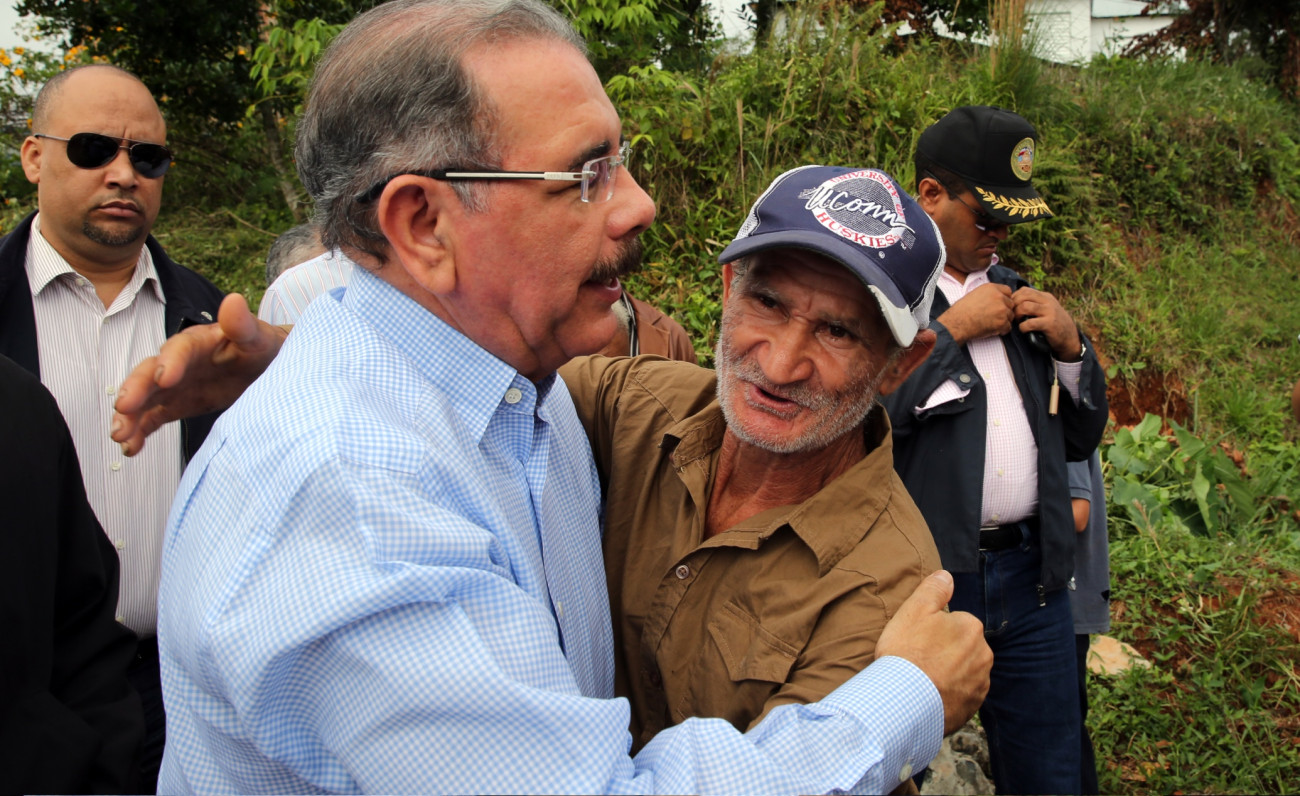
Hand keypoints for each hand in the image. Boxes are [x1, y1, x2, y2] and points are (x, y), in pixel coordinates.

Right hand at [111, 293, 286, 455]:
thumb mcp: (258, 336)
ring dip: (130, 415)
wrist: (267, 365)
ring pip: (146, 398)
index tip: (164, 377)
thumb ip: (243, 324)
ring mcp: (175, 384)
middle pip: (151, 372)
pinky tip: (130, 448)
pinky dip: (141, 431)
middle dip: (137, 389)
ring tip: (119, 435)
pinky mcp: (177, 404)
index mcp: (199, 341)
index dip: (171, 361)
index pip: (181, 348)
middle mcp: (180, 362)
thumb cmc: (263, 347)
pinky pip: (153, 417)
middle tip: (124, 407)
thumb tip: (234, 300)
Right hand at [876, 570, 990, 734]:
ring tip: (922, 680)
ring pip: (963, 672)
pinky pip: (961, 695)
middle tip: (918, 660)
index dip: (933, 631)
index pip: (954, 622)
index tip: (917, 641)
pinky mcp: (972, 708)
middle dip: (945, 652)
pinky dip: (948, 695)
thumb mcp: (914, 610)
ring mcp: (979, 684)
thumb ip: (933, 589)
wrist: (903, 702)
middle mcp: (983, 655)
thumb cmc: (907, 653)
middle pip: (961, 647)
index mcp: (971, 628)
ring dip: (948, 674)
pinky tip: (928, 696)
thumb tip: (947, 576)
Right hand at [937, 283, 1013, 343]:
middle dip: (1004, 311)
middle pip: (1010, 304)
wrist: (957, 323)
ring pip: (1010, 316)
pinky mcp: (1002, 322)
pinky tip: (991, 329)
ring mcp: (1002, 309)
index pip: (1008, 291)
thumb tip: (999, 297)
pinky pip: (1008, 327)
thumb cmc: (962, 310)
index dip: (1004, 299)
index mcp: (991, 288)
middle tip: (992, 317)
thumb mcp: (975, 294)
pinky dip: (1001, 330)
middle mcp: (998, 297)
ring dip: (1003, 321)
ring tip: (990, 323)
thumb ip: (989, 293)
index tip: (997, 305)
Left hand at [1011, 287, 1081, 359]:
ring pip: (1025, 307)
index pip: (1025, 290)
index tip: (1012, 308)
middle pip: (1023, 296)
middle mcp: (1048, 302)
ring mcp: (1049, 312)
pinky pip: (1029, 323)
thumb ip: (1035, 303)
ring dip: (1017, 315)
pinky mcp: (1049, 324)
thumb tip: (1014, 301)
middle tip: (1014, 316)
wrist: (1069, 337)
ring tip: (1019, 322)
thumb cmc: (1054, 323)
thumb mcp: (1047, 308)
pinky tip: (1024, 330)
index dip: (1014, 298)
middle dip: (1014, 306)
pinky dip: (1022, 327)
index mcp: (1046, 296)